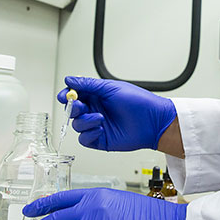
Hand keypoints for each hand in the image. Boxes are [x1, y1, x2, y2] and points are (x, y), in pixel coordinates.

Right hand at [58, 77, 176, 151]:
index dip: (67, 95)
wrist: (153, 121)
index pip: (75, 95)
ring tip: (100, 118)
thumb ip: (88, 84)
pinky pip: (85, 139)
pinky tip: (100, 128)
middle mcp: (95, 110)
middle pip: (73, 111)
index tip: (65, 95)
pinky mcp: (100, 140)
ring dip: (85, 121)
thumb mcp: (111, 88)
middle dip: (73, 108)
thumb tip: (70, 80)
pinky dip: (89, 134)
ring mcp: (97, 125)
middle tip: (81, 106)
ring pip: (77, 125)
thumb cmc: (139, 102)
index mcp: (97, 96)